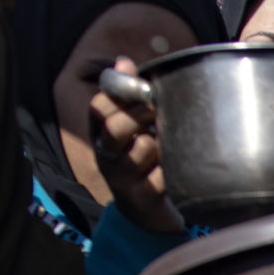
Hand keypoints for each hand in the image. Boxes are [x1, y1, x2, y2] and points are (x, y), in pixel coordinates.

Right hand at [89, 60, 181, 234]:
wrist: (148, 212)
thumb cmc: (144, 159)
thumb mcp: (134, 126)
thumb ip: (129, 95)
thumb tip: (123, 62)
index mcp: (100, 132)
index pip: (99, 106)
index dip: (123, 93)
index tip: (146, 88)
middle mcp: (106, 155)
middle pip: (115, 126)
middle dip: (142, 114)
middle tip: (159, 112)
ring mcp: (122, 178)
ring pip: (143, 147)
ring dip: (162, 143)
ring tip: (167, 147)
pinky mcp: (143, 198)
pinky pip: (164, 174)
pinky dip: (173, 168)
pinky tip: (174, 170)